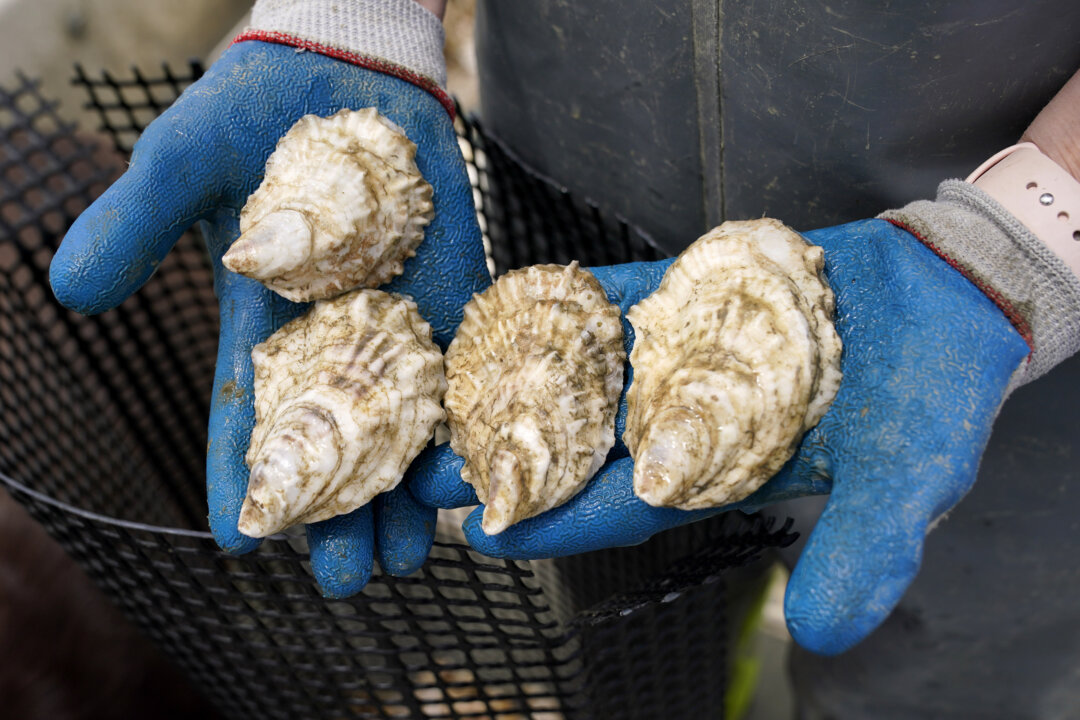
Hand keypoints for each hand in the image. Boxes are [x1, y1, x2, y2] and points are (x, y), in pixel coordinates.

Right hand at [49, 41, 490, 596]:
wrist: (348, 67)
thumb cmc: (254, 110)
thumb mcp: (185, 160)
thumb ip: (138, 221)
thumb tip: (70, 292)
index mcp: (263, 323)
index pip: (248, 414)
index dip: (242, 475)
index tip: (240, 539)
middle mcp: (333, 336)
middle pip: (335, 441)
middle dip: (340, 512)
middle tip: (351, 582)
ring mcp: (400, 319)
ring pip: (404, 422)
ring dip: (409, 489)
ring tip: (418, 554)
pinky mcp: (457, 292)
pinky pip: (466, 364)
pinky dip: (469, 416)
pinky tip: (478, 469)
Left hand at [410, 218, 1027, 652]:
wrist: (952, 298)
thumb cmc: (935, 398)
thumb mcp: (909, 483)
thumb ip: (865, 549)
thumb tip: (820, 635)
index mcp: (726, 474)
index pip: (627, 509)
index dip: (561, 521)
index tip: (486, 532)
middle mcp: (689, 421)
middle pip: (583, 446)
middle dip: (508, 457)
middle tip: (422, 466)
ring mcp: (682, 356)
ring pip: (584, 374)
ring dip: (516, 381)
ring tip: (437, 389)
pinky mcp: (691, 295)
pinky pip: (617, 300)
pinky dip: (567, 304)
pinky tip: (505, 304)